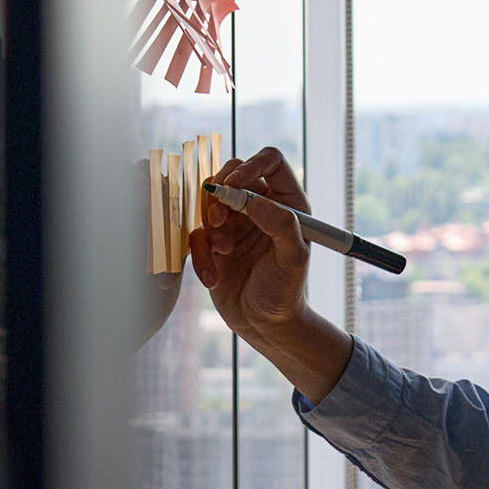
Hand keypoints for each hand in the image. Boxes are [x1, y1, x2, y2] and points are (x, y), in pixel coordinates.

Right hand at [185, 146, 350, 397]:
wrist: (264, 326)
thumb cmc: (286, 293)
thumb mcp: (292, 260)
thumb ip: (282, 226)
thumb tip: (257, 201)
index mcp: (287, 203)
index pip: (270, 161)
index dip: (251, 165)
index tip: (235, 184)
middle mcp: (261, 207)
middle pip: (232, 173)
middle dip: (220, 194)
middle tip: (219, 221)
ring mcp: (236, 223)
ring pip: (210, 201)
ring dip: (210, 226)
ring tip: (223, 253)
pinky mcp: (214, 242)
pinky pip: (196, 233)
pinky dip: (201, 254)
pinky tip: (213, 277)